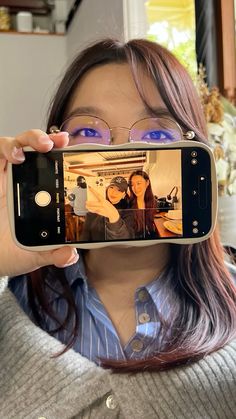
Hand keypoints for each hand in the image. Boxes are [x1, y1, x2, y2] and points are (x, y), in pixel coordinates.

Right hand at [0, 130, 78, 276]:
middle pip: (32, 148)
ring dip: (19, 142)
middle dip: (41, 138)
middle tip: (50, 144)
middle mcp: (22, 181)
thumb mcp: (35, 254)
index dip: (60, 152)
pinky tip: (10, 157)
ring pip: (11, 146)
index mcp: (39, 194)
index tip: (68, 145)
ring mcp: (3, 178)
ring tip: (22, 154)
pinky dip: (2, 150)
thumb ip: (54, 253)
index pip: (51, 165)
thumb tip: (69, 254)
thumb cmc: (11, 252)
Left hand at [86, 186, 119, 222]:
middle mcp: (102, 204)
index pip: (97, 194)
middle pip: (92, 203)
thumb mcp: (106, 202)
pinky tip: (89, 209)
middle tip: (86, 202)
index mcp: (104, 200)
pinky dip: (90, 209)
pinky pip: (93, 211)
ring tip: (86, 206)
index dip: (93, 191)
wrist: (113, 213)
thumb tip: (95, 197)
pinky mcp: (99, 212)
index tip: (90, 188)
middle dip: (88, 202)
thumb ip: (101, 200)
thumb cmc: (109, 207)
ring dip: (88, 207)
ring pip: (91, 207)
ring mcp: (100, 209)